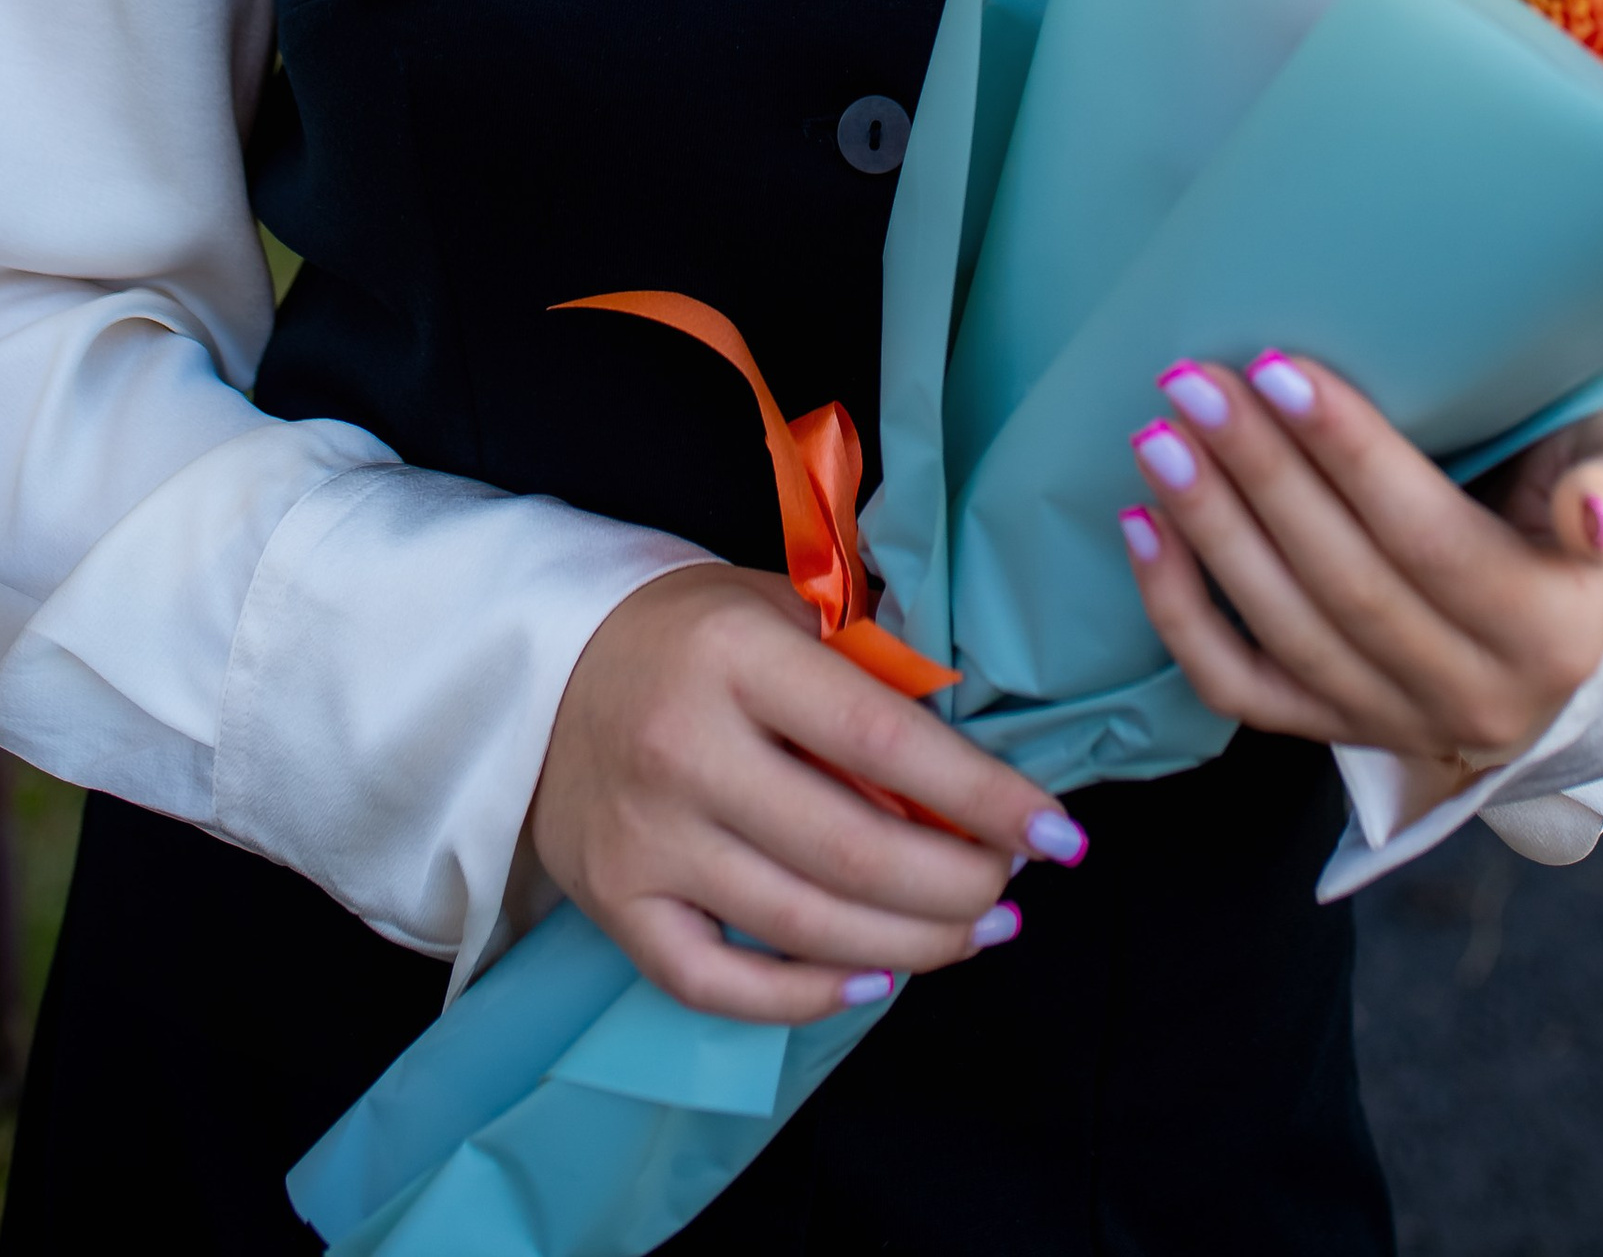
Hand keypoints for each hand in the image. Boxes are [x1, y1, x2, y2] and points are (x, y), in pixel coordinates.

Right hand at [527, 561, 1087, 1021]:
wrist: (546, 669)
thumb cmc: (694, 634)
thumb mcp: (782, 606)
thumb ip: (872, 659)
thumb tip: (978, 723)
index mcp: (738, 655)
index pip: (883, 737)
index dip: (981, 796)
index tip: (1057, 831)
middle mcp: (686, 749)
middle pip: (852, 851)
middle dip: (958, 885)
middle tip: (1013, 887)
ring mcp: (646, 837)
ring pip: (803, 925)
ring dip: (912, 945)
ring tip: (977, 932)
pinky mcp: (615, 904)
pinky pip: (719, 982)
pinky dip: (805, 996)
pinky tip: (874, 982)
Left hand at [1118, 356, 1602, 783]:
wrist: (1560, 585)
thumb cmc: (1585, 486)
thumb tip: (1595, 517)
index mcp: (1555, 634)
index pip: (1431, 541)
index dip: (1351, 457)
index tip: (1277, 367)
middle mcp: (1480, 699)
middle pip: (1346, 586)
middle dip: (1261, 478)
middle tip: (1193, 382)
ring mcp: (1400, 725)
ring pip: (1287, 636)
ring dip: (1211, 532)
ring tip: (1159, 436)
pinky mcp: (1338, 730)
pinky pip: (1242, 689)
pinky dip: (1180, 615)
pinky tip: (1142, 527)